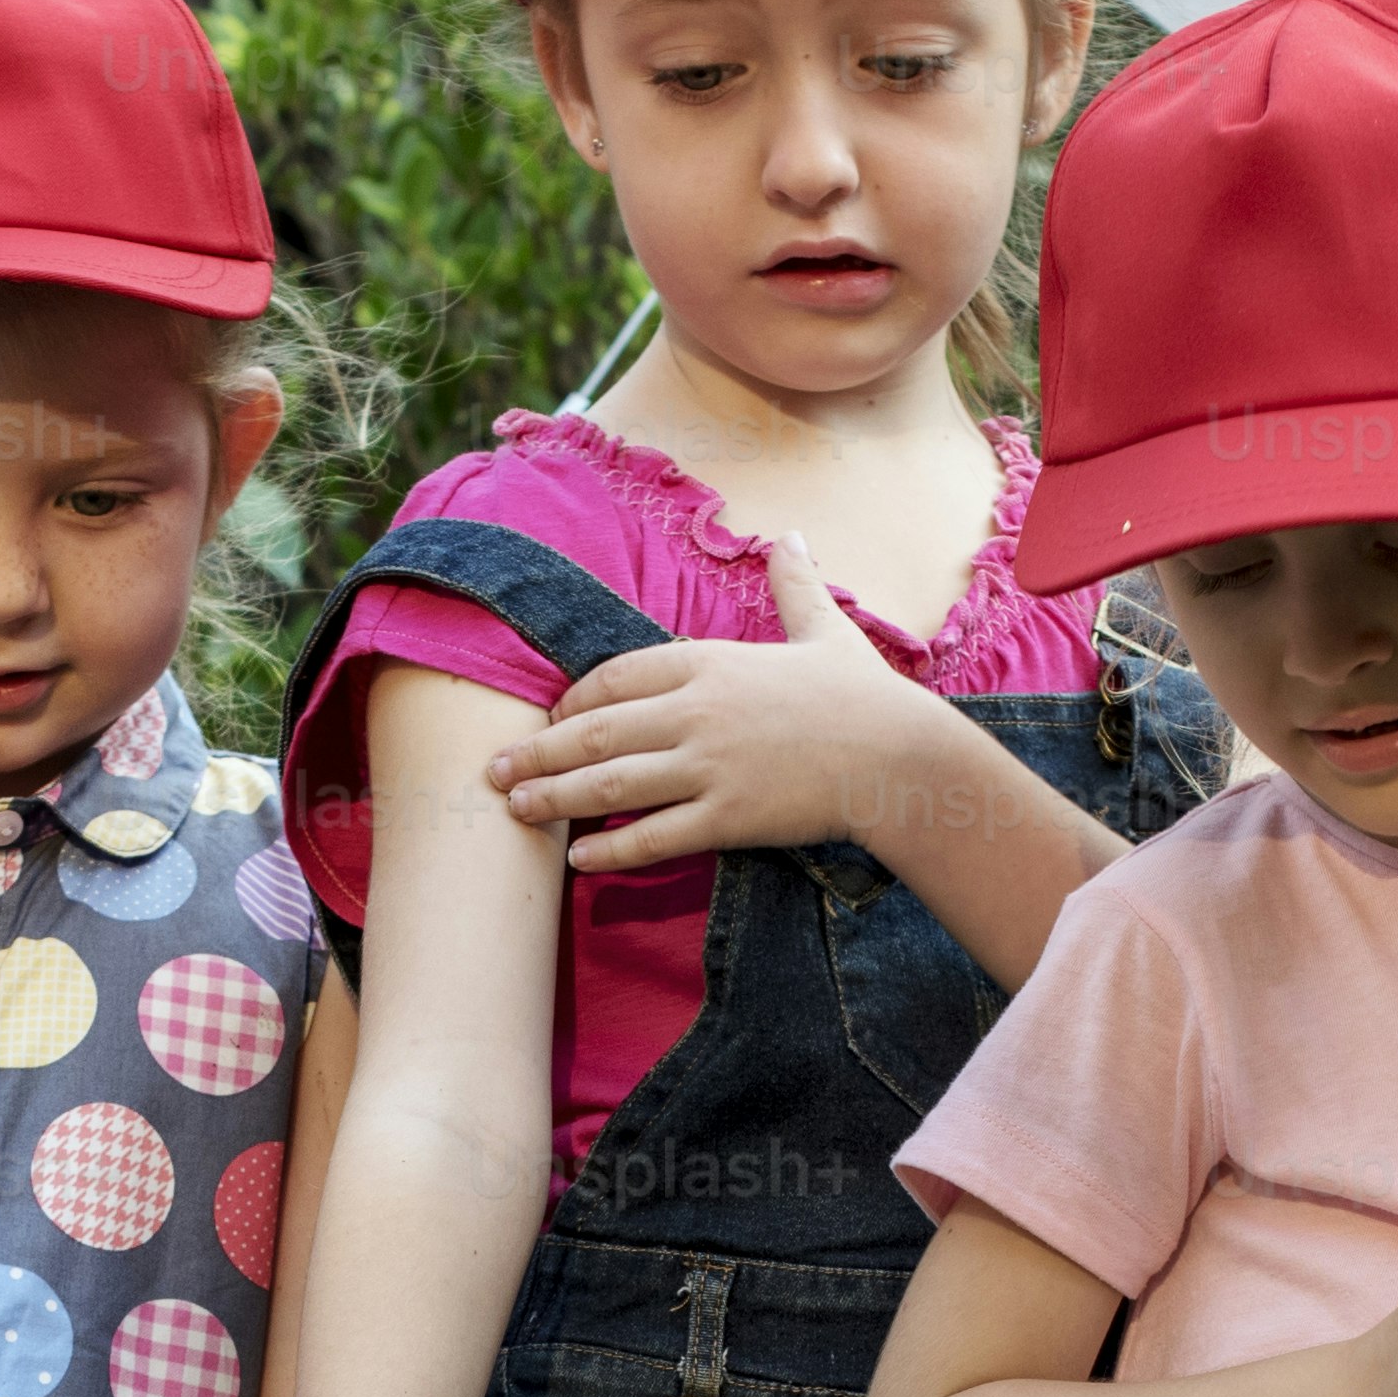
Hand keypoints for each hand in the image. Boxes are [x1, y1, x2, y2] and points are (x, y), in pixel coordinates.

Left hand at [488, 535, 964, 873]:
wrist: (902, 757)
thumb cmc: (864, 694)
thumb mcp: (825, 629)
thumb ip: (794, 584)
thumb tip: (791, 536)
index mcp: (710, 662)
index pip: (616, 676)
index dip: (575, 700)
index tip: (551, 719)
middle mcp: (697, 711)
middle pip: (596, 731)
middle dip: (539, 753)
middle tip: (495, 770)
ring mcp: (709, 767)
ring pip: (611, 784)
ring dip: (555, 798)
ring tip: (515, 811)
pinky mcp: (728, 818)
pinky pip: (654, 836)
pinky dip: (611, 851)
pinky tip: (579, 860)